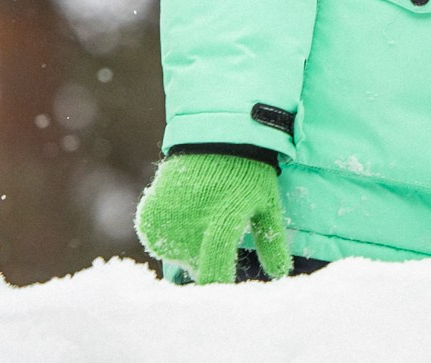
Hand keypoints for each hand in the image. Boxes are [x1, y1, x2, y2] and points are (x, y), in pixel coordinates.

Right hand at [134, 152, 288, 285]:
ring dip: (187, 247)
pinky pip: (158, 241)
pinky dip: (169, 235)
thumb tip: (280, 273)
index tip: (217, 294)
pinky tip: (184, 213)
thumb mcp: (267, 204)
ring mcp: (168, 219)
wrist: (214, 137)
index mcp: (224, 221)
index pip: (215, 267)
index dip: (215, 282)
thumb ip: (272, 241)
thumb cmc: (249, 172)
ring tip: (203, 215)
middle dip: (207, 259)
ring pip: (176, 254)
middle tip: (218, 228)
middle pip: (196, 263)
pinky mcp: (150, 214)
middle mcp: (190, 224)